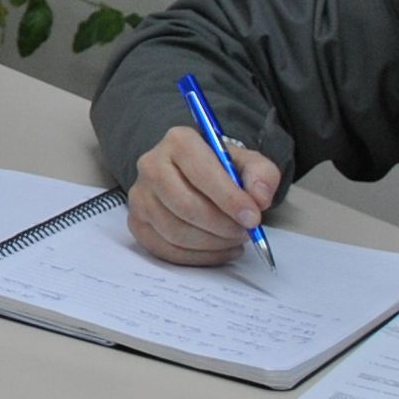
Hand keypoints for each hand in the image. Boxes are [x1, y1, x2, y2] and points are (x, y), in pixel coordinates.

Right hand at [127, 125, 281, 265]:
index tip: (253, 219)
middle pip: (186, 206)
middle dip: (222, 226)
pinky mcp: (136, 222)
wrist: (193, 177)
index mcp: (179, 141)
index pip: (202, 172)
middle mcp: (151, 164)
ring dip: (212, 243)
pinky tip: (218, 250)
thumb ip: (261, 176)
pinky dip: (198, 257)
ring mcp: (139, 195)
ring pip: (176, 232)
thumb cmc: (221, 170)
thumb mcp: (248, 163)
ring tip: (234, 239)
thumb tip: (259, 199)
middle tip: (245, 233)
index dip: (229, 199)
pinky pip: (166, 250)